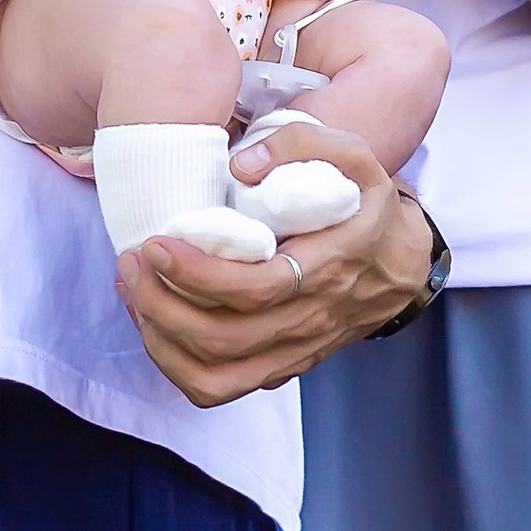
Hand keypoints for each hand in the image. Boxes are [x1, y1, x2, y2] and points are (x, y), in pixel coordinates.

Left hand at [115, 128, 434, 403]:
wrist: (399, 265)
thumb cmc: (366, 207)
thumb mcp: (355, 156)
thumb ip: (301, 143)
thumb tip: (240, 166)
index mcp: (327, 268)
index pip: (254, 289)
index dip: (196, 273)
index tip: (156, 243)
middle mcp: (308, 320)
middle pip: (223, 338)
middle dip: (161, 304)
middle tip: (131, 262)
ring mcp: (292, 352)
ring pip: (215, 374)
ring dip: (160, 341)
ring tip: (133, 292)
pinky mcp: (279, 368)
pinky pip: (218, 387)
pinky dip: (174, 364)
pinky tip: (154, 323)